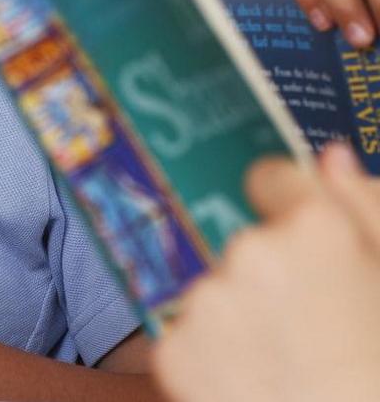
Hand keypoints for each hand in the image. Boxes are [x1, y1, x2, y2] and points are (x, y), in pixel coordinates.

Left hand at [153, 142, 379, 401]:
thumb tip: (332, 156)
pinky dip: (211, 354)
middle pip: (244, 244)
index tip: (298, 236)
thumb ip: (365, 208)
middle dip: (269, 274)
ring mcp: (207, 299)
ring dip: (239, 314)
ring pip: (216, 289)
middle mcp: (250, 251)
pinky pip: (188, 333)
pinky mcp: (174, 347)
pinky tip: (254, 378)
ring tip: (285, 358)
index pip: (270, 177)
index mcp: (313, 228)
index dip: (284, 206)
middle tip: (308, 324)